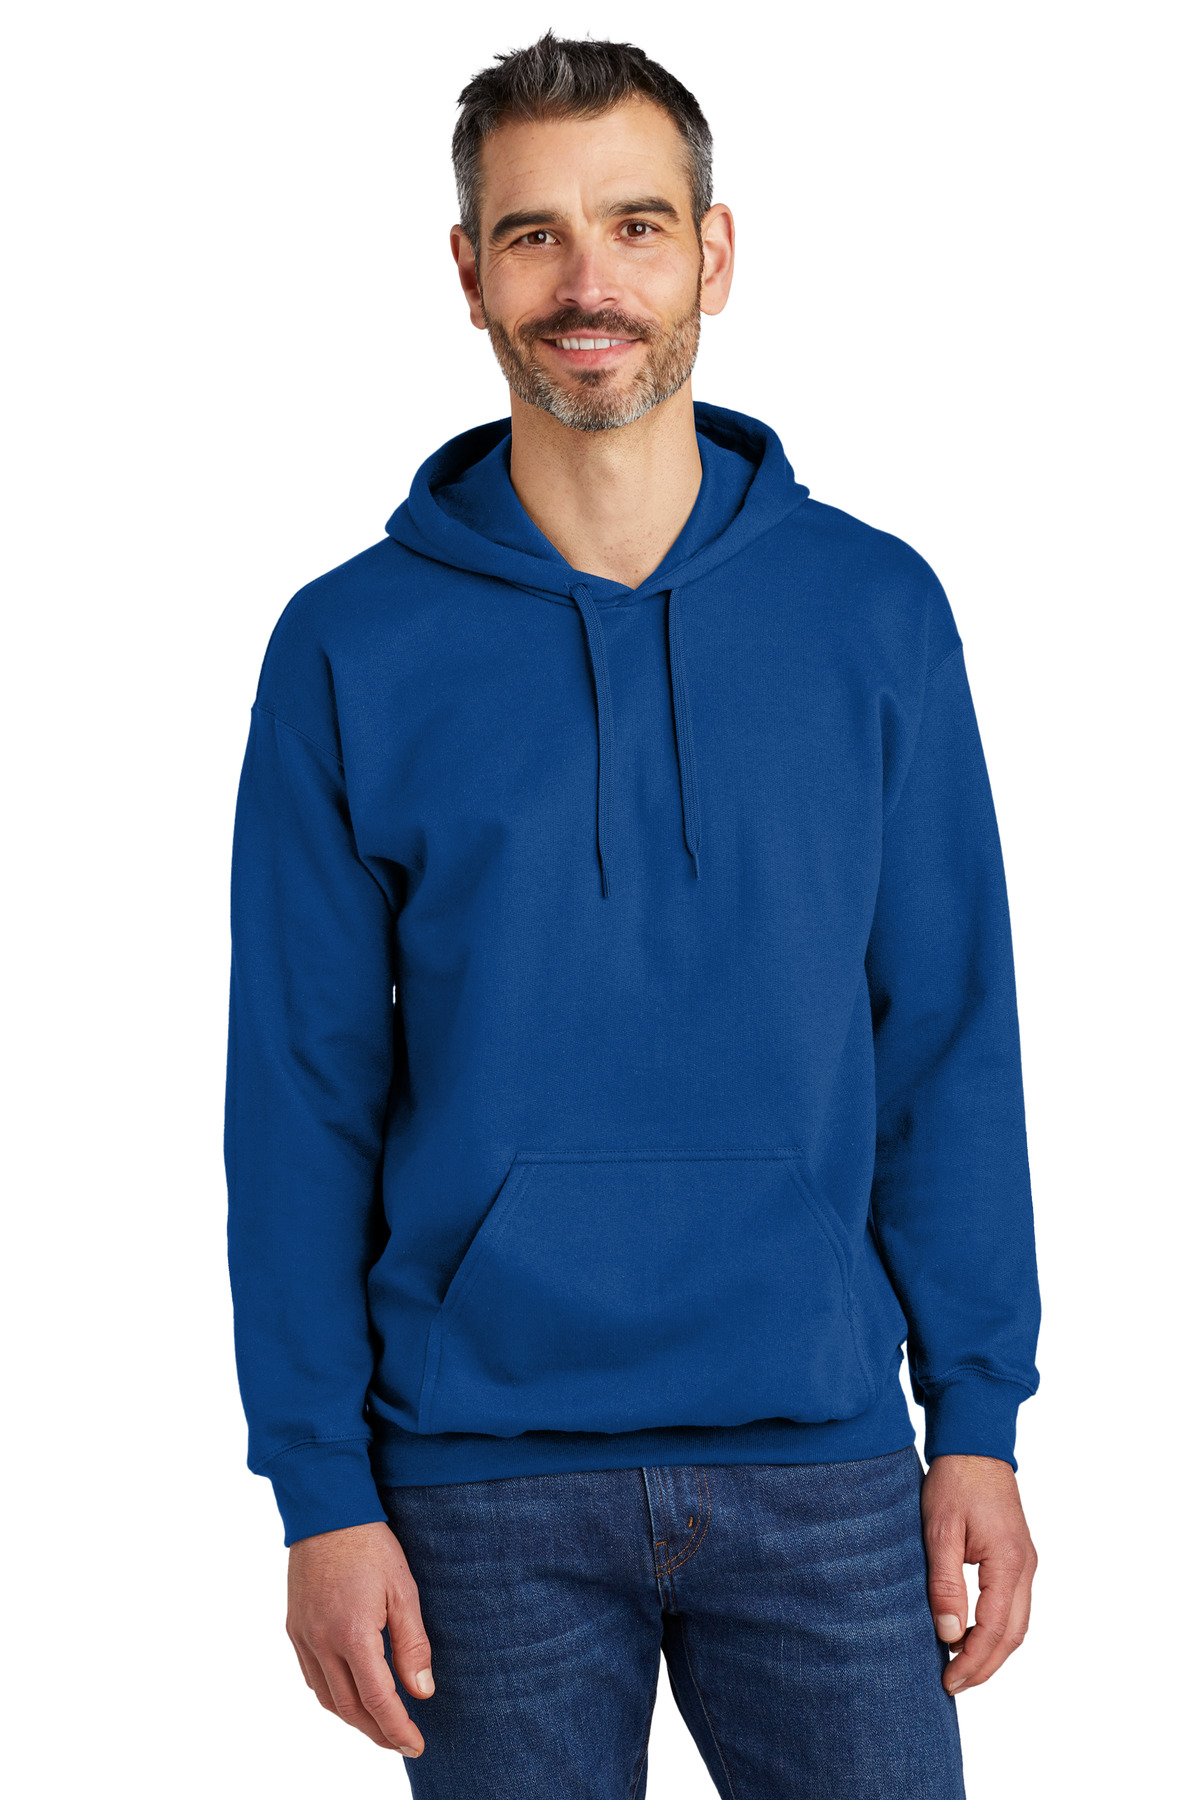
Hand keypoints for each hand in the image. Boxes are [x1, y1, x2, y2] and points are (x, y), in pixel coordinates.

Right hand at [286, 1521, 433, 1756]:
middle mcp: (322, 1642)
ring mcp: (304, 1637)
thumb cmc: (370, 1546)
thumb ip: (412, 1644)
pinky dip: (331, 1695)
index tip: (416, 1744)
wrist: (327, 1512)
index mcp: (352, 1634)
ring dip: (353, 1718)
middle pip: (349, 1708)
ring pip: (327, 1697)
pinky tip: (349, 1693)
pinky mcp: (294, 1628)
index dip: (397, 1729)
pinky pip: (311, 1676)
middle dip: (377, 1732)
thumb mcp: (403, 1590)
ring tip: (379, 1725)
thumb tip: (422, 1691)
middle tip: (402, 1742)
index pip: (377, 1700)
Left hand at [921, 1454, 1036, 1694]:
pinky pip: (1013, 1605)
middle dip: (985, 1665)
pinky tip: (972, 1635)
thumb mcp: (940, 1529)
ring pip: (1017, 1623)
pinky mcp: (1017, 1557)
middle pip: (1013, 1634)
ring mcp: (1025, 1562)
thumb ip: (945, 1582)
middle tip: (953, 1685)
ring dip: (992, 1650)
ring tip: (960, 1668)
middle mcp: (1026, 1567)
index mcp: (1009, 1562)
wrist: (975, 1444)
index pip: (995, 1629)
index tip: (949, 1680)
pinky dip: (996, 1629)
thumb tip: (949, 1632)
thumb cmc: (955, 1481)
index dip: (973, 1660)